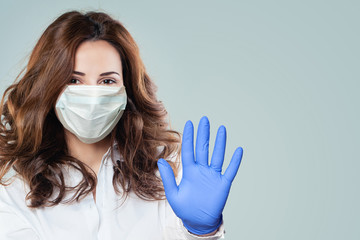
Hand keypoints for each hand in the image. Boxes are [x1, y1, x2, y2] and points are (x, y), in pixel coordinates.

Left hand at [157, 116, 242, 234]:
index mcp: (190, 171)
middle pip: (203, 148)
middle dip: (204, 134)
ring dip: (220, 143)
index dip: (189, 137)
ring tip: (221, 129)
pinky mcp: (223, 184)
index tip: (189, 123)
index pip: (189, 150)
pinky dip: (235, 161)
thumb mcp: (173, 194)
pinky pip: (230, 170)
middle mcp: (202, 170)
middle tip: (204, 119)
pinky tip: (238, 150)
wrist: (198, 222)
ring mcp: (213, 176)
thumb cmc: (185, 208)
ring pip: (217, 155)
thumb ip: (167, 177)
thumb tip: (160, 160)